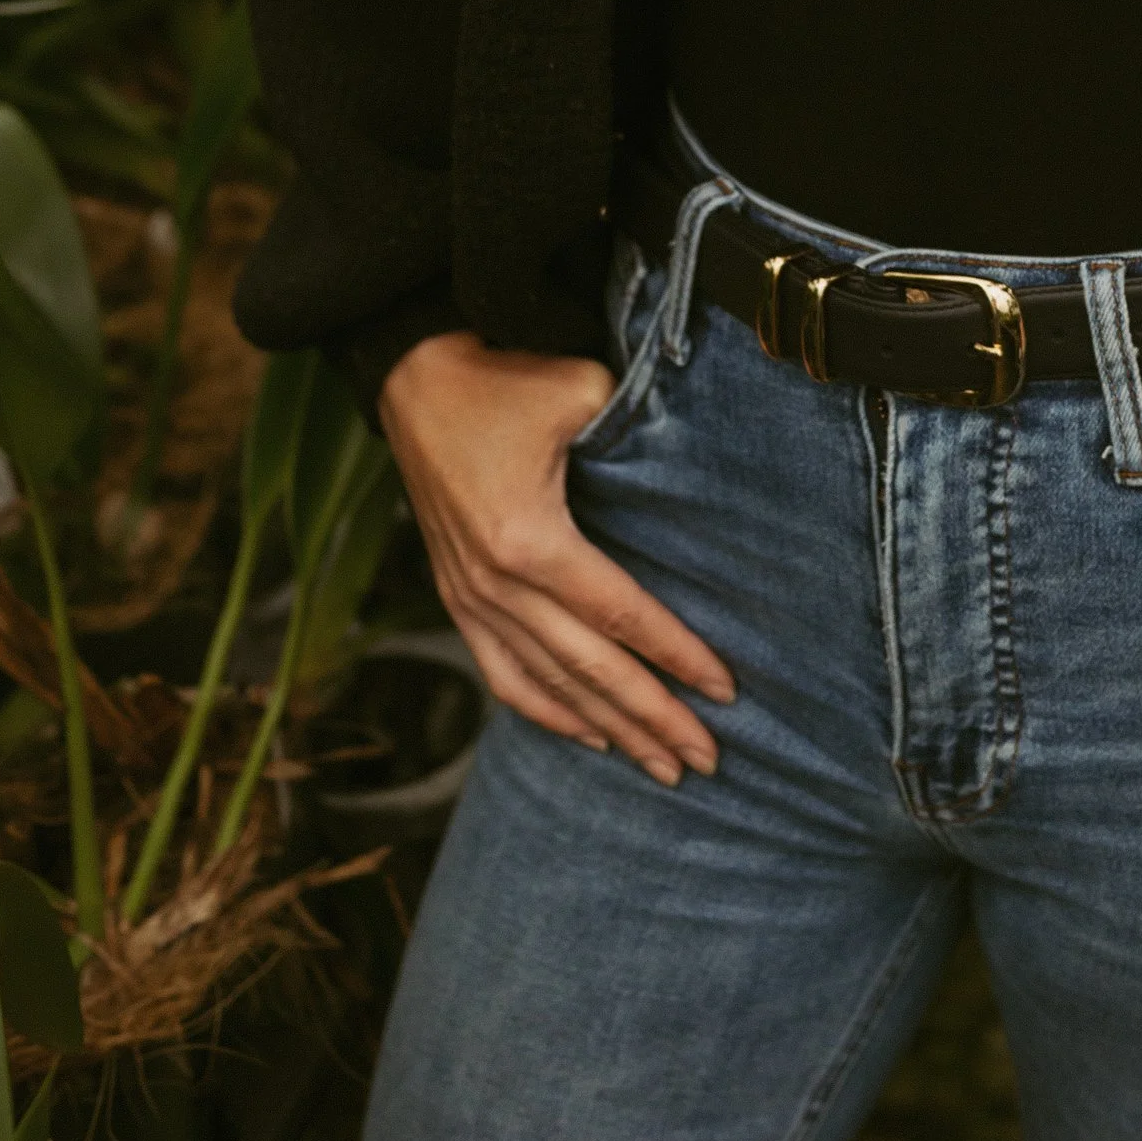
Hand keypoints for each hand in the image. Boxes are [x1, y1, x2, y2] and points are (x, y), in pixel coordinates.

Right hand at [379, 331, 734, 786]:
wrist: (415, 375)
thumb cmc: (504, 378)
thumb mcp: (581, 389)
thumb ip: (636, 434)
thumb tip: (689, 473)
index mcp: (529, 540)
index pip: (621, 616)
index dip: (677, 655)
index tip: (726, 690)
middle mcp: (496, 584)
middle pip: (590, 668)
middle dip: (652, 717)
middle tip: (706, 758)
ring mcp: (471, 597)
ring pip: (549, 684)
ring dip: (608, 728)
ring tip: (659, 765)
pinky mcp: (456, 596)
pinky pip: (502, 673)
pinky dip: (547, 710)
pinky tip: (587, 734)